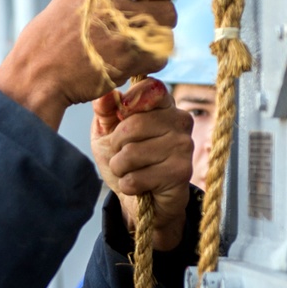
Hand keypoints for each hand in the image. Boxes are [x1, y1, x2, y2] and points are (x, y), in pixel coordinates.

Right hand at [0, 0, 174, 129]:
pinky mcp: (126, 63)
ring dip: (159, 40)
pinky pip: (158, 59)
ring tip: (142, 43)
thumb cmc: (50, 34)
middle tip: (152, 25)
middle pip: (168, 10)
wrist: (37, 72)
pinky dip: (153, 61)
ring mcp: (123, 38)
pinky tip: (138, 60)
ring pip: (166, 36)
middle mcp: (116, 10)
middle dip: (165, 18)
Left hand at [92, 78, 193, 250]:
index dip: (126, 104)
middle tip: (123, 154)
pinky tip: (139, 185)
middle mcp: (180, 120)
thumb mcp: (107, 134)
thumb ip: (104, 111)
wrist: (140, 200)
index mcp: (165, 105)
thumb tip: (103, 94)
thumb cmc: (126, 161)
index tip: (121, 118)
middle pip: (132, 124)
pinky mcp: (181, 172)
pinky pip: (136, 177)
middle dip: (116, 145)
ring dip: (120, 167)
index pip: (148, 88)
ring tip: (131, 170)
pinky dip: (128, 185)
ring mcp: (183, 146)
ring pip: (131, 152)